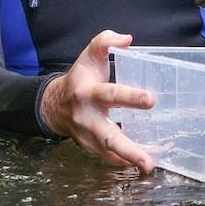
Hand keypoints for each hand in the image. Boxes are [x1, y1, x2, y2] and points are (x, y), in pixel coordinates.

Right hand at [38, 30, 155, 173]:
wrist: (53, 104)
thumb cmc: (79, 77)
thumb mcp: (89, 54)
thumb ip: (105, 41)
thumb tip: (127, 39)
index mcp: (87, 92)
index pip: (110, 94)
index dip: (130, 97)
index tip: (151, 100)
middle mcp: (86, 117)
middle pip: (108, 135)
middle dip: (128, 147)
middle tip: (147, 157)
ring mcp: (86, 135)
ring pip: (107, 151)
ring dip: (128, 159)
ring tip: (148, 166)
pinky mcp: (89, 146)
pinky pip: (106, 157)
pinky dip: (122, 162)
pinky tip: (139, 164)